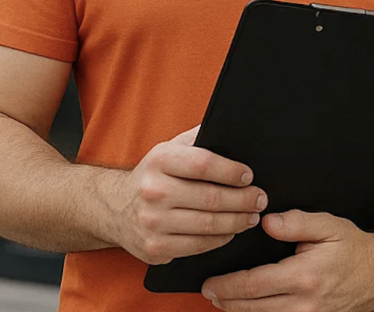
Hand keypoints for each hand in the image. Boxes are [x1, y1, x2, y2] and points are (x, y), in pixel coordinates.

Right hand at [104, 125, 268, 264]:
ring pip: (208, 225)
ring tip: (251, 216)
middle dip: (243, 200)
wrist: (113, 208)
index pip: (202, 164)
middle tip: (259, 199)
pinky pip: (199, 246)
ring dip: (237, 221)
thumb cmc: (152, 177)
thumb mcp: (167, 150)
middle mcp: (153, 190)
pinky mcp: (155, 247)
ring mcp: (152, 222)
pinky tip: (230, 232)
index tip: (248, 175)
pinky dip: (221, 239)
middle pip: (211, 198)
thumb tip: (228, 126)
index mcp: (159, 160)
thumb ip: (195, 139)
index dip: (231, 171)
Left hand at [201, 211, 373, 311]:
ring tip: (222, 301)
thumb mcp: (328, 225)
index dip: (228, 286)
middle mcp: (305, 303)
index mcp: (304, 277)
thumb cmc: (354, 248)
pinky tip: (250, 308)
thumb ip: (295, 223)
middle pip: (254, 308)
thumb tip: (266, 222)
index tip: (210, 284)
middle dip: (227, 301)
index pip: (255, 285)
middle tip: (208, 293)